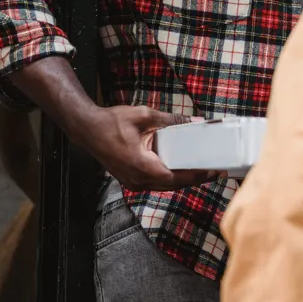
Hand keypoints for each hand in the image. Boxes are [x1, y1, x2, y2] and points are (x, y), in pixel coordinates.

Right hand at [77, 105, 216, 191]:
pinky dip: (170, 177)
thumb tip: (194, 122)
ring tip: (202, 170)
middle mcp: (138, 179)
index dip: (197, 175)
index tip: (214, 171)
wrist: (87, 129)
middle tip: (214, 171)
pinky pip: (156, 182)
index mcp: (142, 166)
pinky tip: (181, 168)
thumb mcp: (145, 116)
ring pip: (165, 185)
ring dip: (183, 179)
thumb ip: (171, 120)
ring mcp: (133, 182)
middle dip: (195, 178)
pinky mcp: (131, 179)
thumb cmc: (112, 122)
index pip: (176, 177)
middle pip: (173, 185)